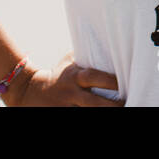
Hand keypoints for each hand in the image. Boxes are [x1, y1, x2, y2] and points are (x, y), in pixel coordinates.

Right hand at [4, 51, 124, 106]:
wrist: (30, 91)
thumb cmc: (59, 74)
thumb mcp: (70, 61)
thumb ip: (88, 55)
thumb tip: (110, 42)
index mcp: (76, 76)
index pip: (95, 77)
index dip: (111, 81)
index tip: (126, 82)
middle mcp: (72, 93)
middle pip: (95, 102)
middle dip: (112, 105)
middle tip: (128, 103)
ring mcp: (67, 107)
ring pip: (88, 113)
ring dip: (104, 111)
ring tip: (124, 110)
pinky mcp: (63, 115)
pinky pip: (79, 116)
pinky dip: (91, 115)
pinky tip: (105, 113)